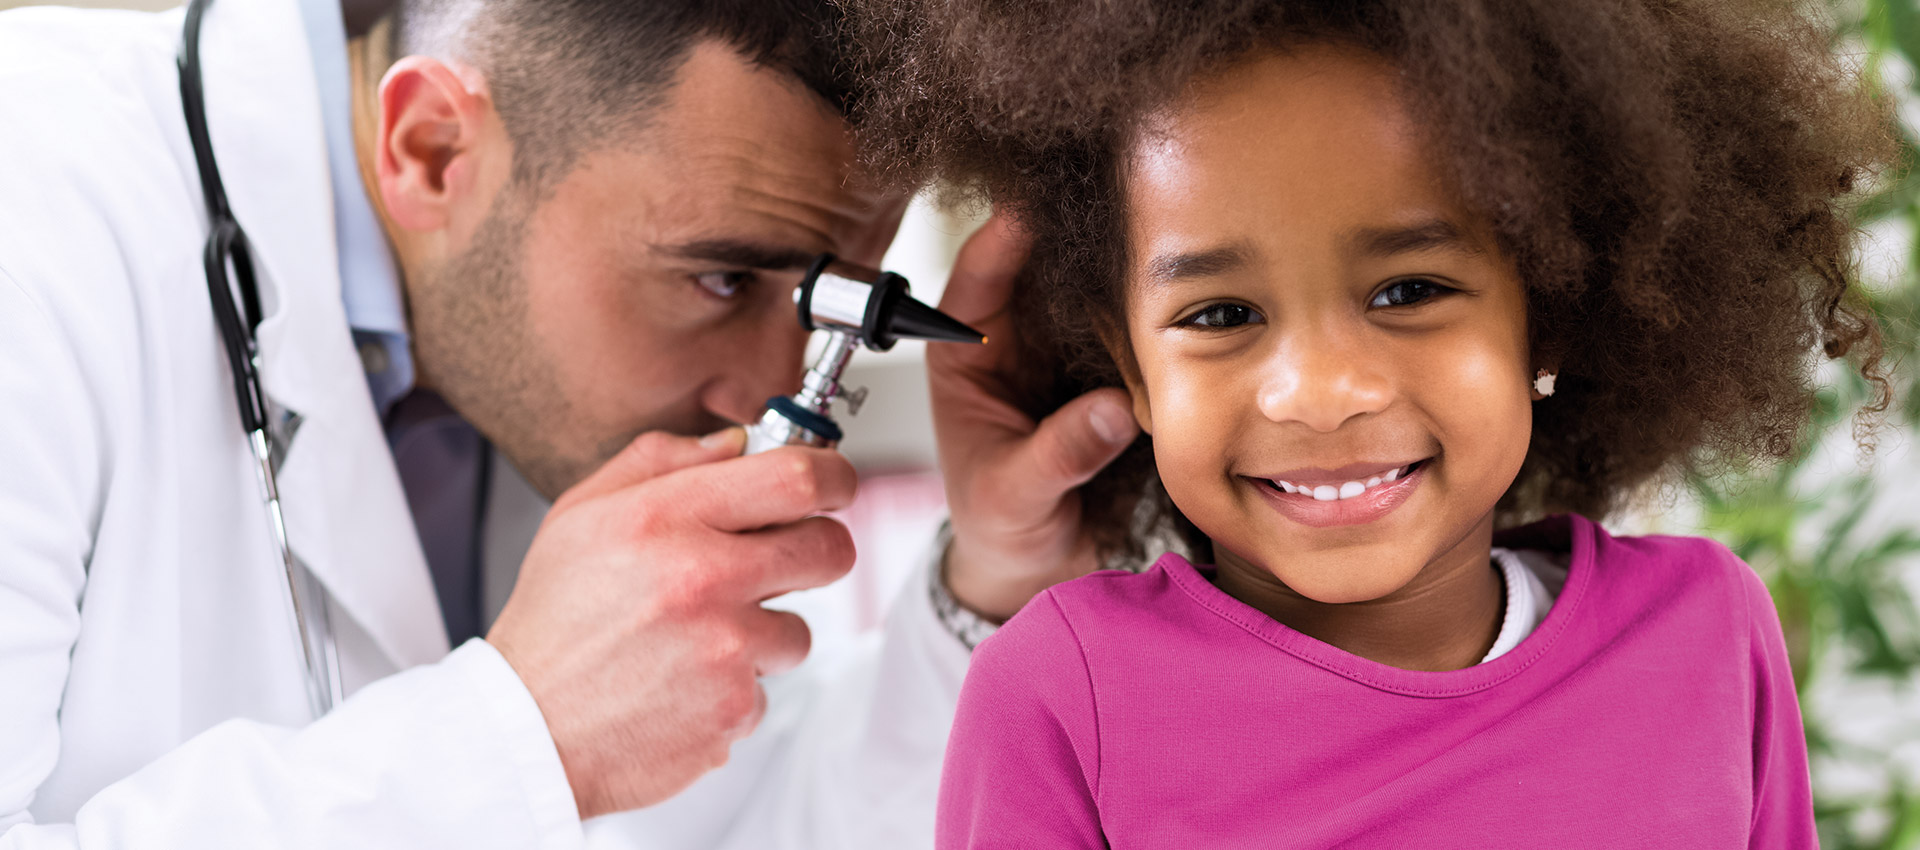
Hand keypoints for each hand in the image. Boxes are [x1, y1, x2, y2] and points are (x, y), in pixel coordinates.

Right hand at [487, 429, 856, 817]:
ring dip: (763, 632)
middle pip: (828, 548)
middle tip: (788, 560)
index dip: (833, 475)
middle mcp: (701, 577)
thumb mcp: (581, 515)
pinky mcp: (733, 706)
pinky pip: (766, 686)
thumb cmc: (555, 622)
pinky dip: (734, 687)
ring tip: (698, 639)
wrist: (528, 730)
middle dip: (818, 551)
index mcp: (665, 518)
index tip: (834, 484)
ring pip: (798, 627)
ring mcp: (724, 646)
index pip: (795, 476)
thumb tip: (732, 444)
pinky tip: (682, 684)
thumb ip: (657, 462)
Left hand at [930, 216, 1139, 621]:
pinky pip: (1133, 320)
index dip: (1005, 237)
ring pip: (1091, 282)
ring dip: (1122, 261)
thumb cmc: (1001, 526)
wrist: (1037, 565)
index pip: (976, 276)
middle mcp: (1015, 337)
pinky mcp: (1111, 363)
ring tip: (1162, 232)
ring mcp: (1065, 346)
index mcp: (965, 353)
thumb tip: (1115, 410)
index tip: (1038, 207)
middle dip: (1075, 229)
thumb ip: (1060, 454)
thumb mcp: (1016, 497)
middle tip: (1119, 198)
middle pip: (1041, 261)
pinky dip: (1156, 307)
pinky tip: (1188, 288)